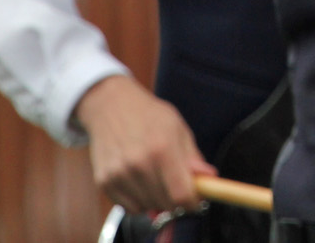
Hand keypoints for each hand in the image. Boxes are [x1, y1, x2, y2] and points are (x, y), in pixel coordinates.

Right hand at [74, 75, 213, 214]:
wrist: (110, 106)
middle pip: (166, 205)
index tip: (196, 199)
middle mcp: (138, 164)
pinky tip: (140, 182)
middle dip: (177, 200)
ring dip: (157, 200)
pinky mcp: (104, 182)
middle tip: (176, 184)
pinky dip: (139, 201)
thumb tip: (210, 179)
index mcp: (162, 148)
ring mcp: (119, 175)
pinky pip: (129, 208)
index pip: (182, 194)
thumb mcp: (178, 128)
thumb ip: (193, 157)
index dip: (193, 202)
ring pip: (148, 208)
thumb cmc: (148, 115)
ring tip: (155, 177)